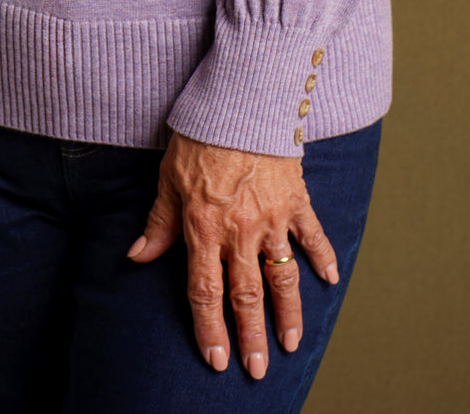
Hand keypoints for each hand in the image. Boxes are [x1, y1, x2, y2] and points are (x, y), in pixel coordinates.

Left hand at [127, 132, 338, 377]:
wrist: (241, 99)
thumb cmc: (200, 135)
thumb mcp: (169, 177)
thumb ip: (159, 222)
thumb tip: (138, 256)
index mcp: (205, 228)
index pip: (206, 292)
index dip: (210, 328)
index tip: (217, 359)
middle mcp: (241, 231)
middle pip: (247, 295)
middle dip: (252, 337)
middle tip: (258, 369)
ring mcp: (272, 218)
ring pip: (283, 277)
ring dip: (289, 314)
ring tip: (292, 344)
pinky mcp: (295, 200)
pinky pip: (312, 235)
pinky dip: (323, 258)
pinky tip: (331, 281)